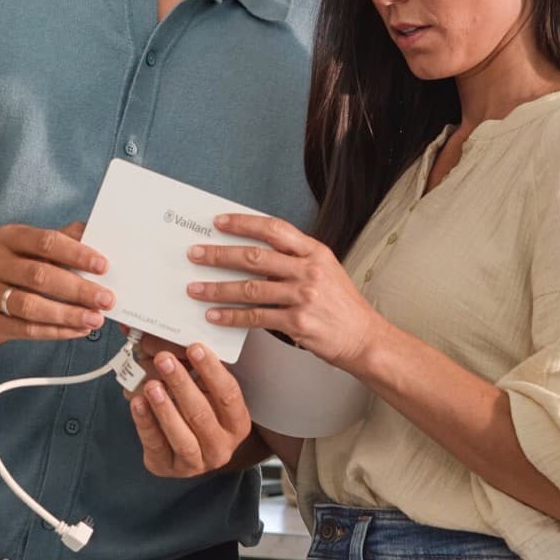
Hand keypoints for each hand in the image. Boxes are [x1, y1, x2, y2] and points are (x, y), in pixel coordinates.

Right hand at [0, 221, 112, 345]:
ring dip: (67, 314)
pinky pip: (25, 329)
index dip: (76, 254)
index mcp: (7, 238)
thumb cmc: (8, 269)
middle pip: (39, 275)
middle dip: (77, 289)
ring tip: (94, 319)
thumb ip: (61, 241)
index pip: (45, 241)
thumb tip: (96, 235)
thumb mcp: (29, 248)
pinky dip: (55, 331)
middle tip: (105, 299)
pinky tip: (76, 330)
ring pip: (30, 306)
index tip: (102, 266)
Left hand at [129, 341, 253, 477]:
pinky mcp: (167, 467)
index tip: (194, 347)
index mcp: (237, 423)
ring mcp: (195, 462)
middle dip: (181, 384)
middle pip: (202, 414)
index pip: (228, 394)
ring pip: (181, 436)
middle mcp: (221, 446)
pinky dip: (145, 421)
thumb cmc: (198, 413)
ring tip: (151, 384)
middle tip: (164, 359)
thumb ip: (189, 367)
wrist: (186, 451)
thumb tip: (158, 336)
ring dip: (164, 407)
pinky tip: (137, 402)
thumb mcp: (203, 391)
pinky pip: (155, 444)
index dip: (211, 370)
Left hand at [186, 214, 384, 370]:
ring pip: (250, 288)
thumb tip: (253, 253)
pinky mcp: (297, 322)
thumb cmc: (342, 305)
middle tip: (195, 254)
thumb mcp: (326, 270)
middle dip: (219, 254)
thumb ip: (295, 259)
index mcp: (315, 251)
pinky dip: (231, 316)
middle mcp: (309, 270)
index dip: (243, 223)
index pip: (274, 229)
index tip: (218, 221)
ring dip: (217, 288)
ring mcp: (303, 296)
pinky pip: (256, 317)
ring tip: (195, 288)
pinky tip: (214, 315)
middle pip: (255, 256)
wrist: (364, 338)